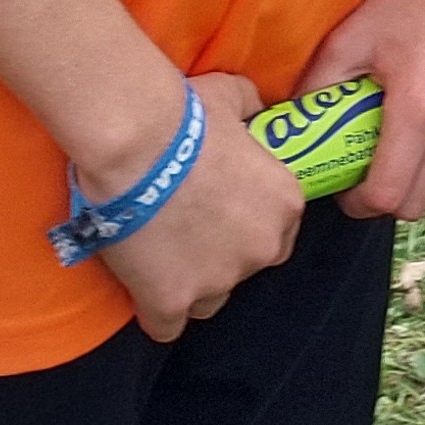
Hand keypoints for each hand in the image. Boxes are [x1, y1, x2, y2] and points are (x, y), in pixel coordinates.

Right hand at [102, 73, 306, 342]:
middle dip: (223, 256)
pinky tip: (143, 289)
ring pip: (210, 301)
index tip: (219, 210)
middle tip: (188, 230)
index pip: (278, 231)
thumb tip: (253, 109)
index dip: (247, 222)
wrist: (138, 143)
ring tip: (159, 256)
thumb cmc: (187, 115)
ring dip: (191, 284)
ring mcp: (218, 280)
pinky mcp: (171, 300)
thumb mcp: (234, 97)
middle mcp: (261, 249)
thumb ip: (251, 109)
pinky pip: (167, 327)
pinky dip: (157, 312)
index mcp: (286, 204)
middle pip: (247, 268)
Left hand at [306, 0, 424, 221]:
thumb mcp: (350, 37)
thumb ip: (316, 87)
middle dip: (388, 198)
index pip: (385, 196)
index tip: (348, 185)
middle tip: (375, 171)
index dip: (359, 201)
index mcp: (417, 109)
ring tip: (411, 162)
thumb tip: (291, 128)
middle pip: (418, 205)